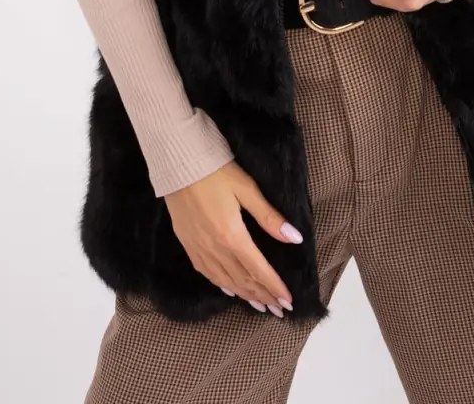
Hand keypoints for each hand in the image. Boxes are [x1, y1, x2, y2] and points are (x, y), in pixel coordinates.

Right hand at [163, 161, 299, 316]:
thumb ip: (270, 217)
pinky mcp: (188, 244)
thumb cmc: (216, 171)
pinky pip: (207, 273)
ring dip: (245, 295)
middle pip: (243, 280)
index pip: (258, 270)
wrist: (178, 164)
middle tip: (279, 310)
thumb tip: (294, 238)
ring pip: (225, 280)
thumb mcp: (247, 189)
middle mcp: (214, 248)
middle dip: (263, 296)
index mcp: (232, 236)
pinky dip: (222, 285)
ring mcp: (199, 248)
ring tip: (260, 306)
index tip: (289, 301)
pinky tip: (230, 290)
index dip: (274, 287)